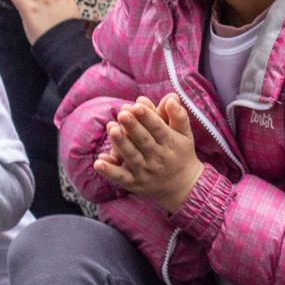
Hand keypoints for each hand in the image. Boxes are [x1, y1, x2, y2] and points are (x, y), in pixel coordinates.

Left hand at [96, 95, 201, 210]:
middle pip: (144, 141)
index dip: (148, 117)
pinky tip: (98, 162)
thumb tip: (171, 97)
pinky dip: (109, 171)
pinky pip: (120, 177)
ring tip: (112, 128)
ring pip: (132, 157)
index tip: (138, 105)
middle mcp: (158, 158)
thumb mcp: (185, 134)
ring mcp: (145, 171)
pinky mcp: (134, 183)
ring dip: (121, 143)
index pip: (159, 129)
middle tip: (122, 113)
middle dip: (133, 127)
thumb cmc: (181, 153)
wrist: (182, 186)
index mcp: (171, 144)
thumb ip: (178, 115)